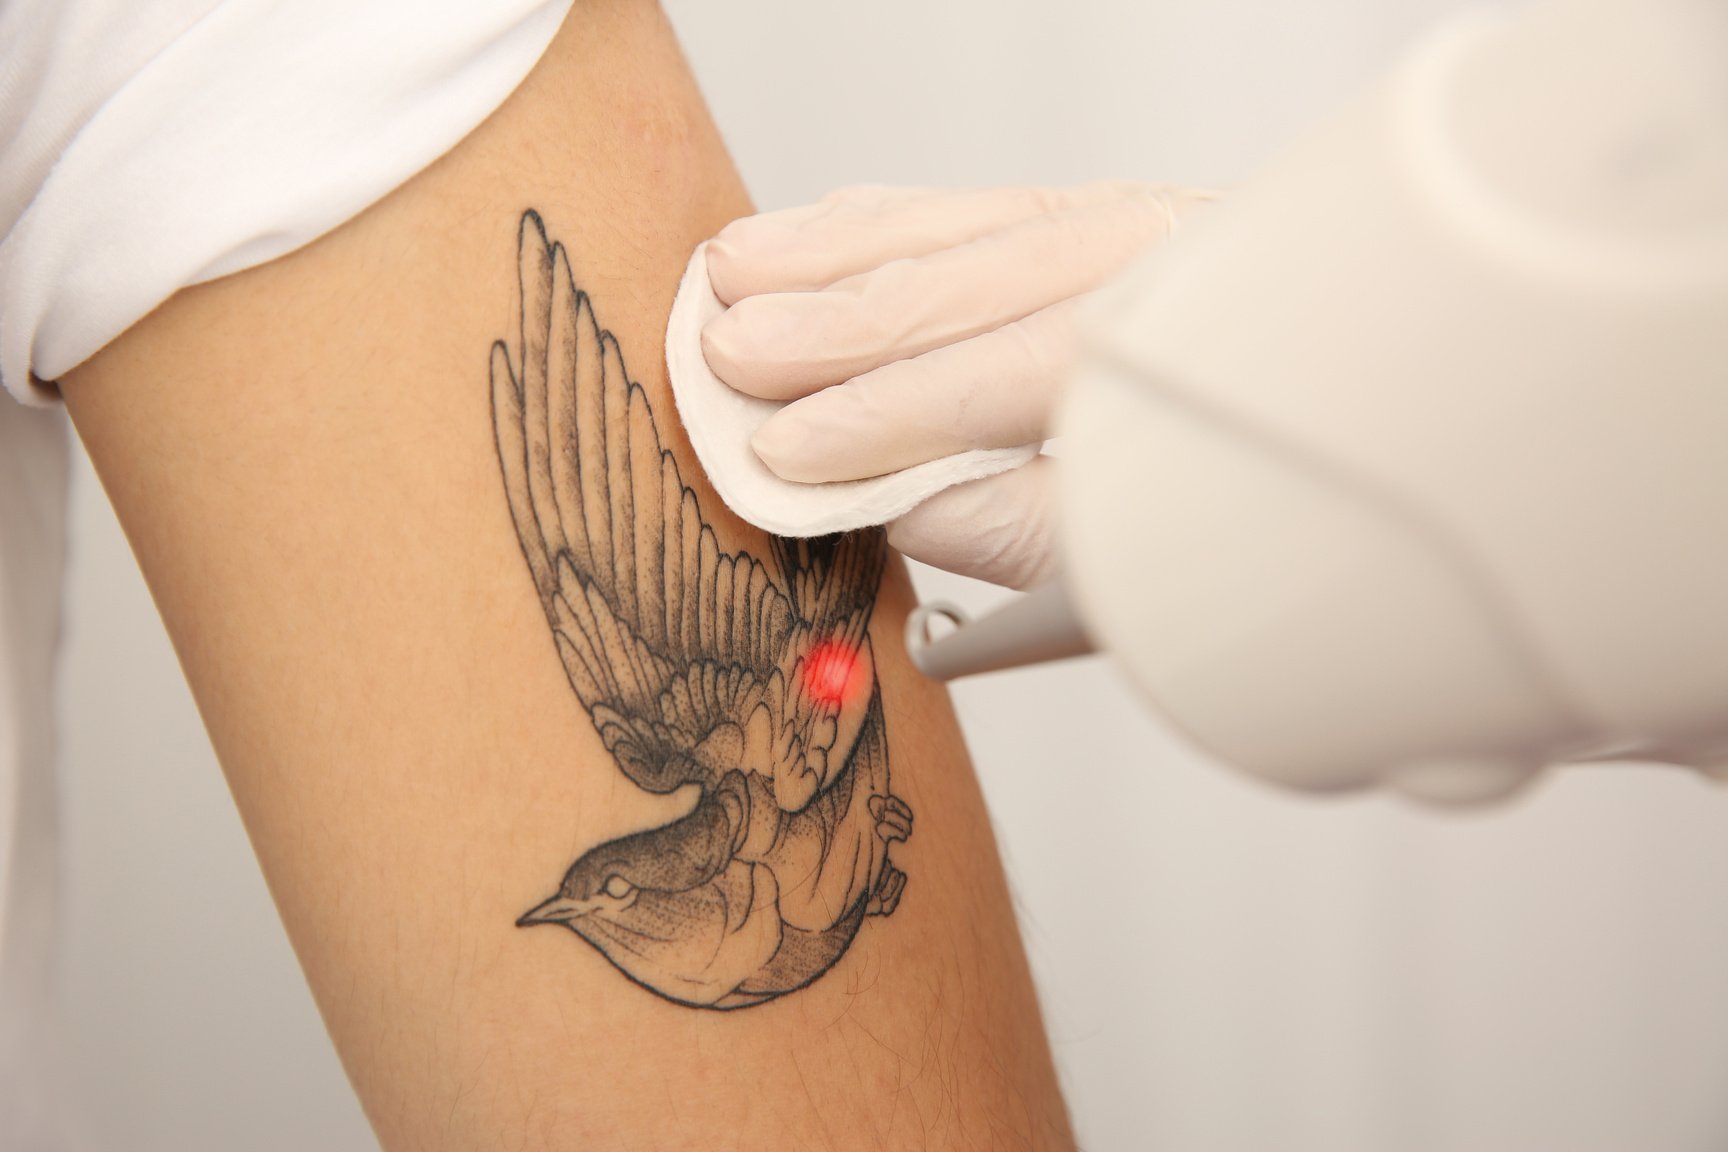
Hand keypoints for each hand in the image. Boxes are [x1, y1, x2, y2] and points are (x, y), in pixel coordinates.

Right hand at [701, 182, 1213, 588]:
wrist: (1347, 423)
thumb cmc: (1257, 507)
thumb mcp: (1147, 555)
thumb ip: (1021, 531)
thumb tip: (899, 507)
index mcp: (1175, 353)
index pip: (1004, 378)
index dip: (885, 419)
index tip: (789, 450)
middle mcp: (1153, 265)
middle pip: (970, 286)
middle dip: (833, 325)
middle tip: (729, 354)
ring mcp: (1128, 225)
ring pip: (962, 230)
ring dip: (834, 254)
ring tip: (732, 274)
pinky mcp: (1099, 216)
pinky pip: (977, 208)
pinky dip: (886, 223)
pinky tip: (814, 233)